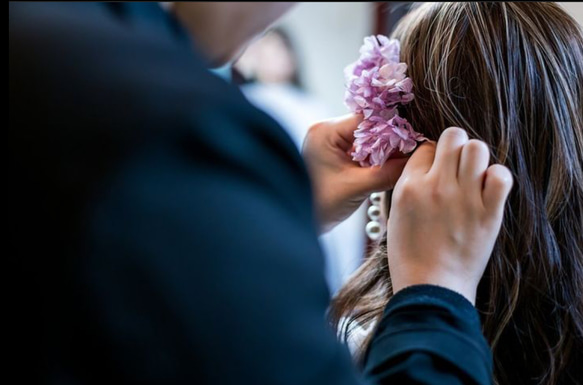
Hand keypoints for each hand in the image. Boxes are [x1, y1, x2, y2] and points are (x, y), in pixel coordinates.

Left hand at [302, 114, 408, 232]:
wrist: (295, 225)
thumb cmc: (318, 205)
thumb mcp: (355, 188)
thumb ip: (386, 173)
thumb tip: (415, 161)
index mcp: (325, 131)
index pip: (368, 119)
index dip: (393, 128)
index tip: (414, 140)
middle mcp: (326, 131)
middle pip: (369, 128)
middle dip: (391, 141)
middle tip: (412, 153)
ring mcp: (329, 143)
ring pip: (367, 141)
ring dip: (384, 152)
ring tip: (403, 162)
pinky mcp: (332, 156)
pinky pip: (360, 152)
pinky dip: (374, 160)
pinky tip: (388, 168)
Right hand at [386, 127, 512, 303]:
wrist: (431, 287)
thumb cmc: (409, 256)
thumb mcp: (395, 215)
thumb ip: (407, 187)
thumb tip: (423, 166)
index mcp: (409, 187)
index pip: (426, 147)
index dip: (432, 155)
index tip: (435, 169)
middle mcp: (436, 187)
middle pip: (453, 136)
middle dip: (455, 146)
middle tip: (456, 165)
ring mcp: (464, 199)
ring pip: (477, 148)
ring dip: (476, 158)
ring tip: (473, 176)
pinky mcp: (488, 214)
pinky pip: (501, 175)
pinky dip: (497, 177)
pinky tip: (489, 189)